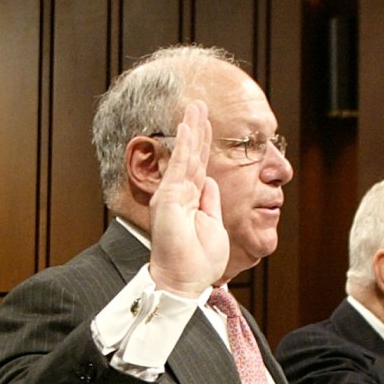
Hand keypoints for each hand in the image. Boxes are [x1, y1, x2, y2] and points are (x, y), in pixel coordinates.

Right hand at [147, 100, 228, 294]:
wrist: (185, 280)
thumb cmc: (199, 261)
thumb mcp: (214, 225)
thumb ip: (211, 201)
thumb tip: (211, 181)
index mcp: (192, 201)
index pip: (199, 166)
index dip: (203, 144)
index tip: (206, 123)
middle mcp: (180, 194)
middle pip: (191, 155)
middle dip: (196, 129)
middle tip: (198, 104)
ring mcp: (173, 195)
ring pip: (185, 156)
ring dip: (190, 129)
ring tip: (195, 107)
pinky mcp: (169, 198)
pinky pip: (179, 167)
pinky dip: (184, 146)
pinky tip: (187, 128)